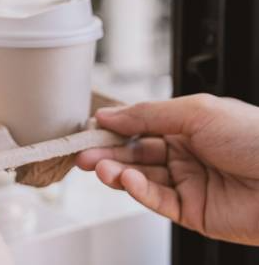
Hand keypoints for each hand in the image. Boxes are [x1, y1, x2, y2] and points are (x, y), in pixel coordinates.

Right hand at [77, 94, 258, 245]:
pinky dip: (139, 191)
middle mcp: (187, 154)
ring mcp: (189, 184)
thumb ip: (147, 114)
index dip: (114, 128)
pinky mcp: (193, 212)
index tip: (88, 128)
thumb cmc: (257, 138)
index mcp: (189, 126)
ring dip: (118, 172)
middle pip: (136, 153)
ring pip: (142, 178)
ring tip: (99, 168)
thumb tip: (108, 114)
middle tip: (83, 153)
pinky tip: (129, 180)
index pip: (140, 126)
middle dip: (108, 153)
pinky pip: (158, 200)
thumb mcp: (196, 112)